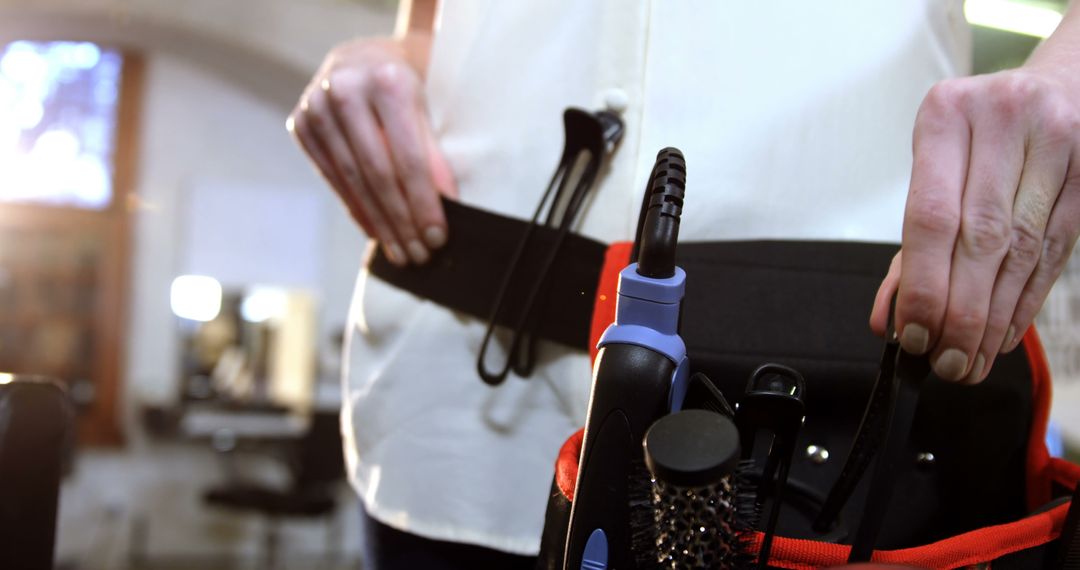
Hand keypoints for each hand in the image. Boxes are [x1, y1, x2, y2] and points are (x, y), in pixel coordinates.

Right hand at [287, 38, 456, 265]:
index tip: (438, 237)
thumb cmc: (416, 81)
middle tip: (420, 255)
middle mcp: (345, 90)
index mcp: (387, 81)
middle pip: (378, 174)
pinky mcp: (301, 123)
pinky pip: (333, 177)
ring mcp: (316, 106)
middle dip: (401, 221)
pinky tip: (376, 232)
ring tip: (401, 253)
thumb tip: (442, 213)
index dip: (424, 203)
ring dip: (379, 223)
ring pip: (353, 181)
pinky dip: (357, 208)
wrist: (369, 55)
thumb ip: (436, 154)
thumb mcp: (435, 105)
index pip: (408, 158)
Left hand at [871, 68, 1079, 382]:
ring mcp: (1056, 144)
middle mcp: (1003, 122)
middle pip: (980, 239)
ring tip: (972, 360)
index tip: (914, 332)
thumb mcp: (931, 169)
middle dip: (961, 312)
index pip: (931, 216)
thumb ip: (906, 247)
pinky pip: (1055, 252)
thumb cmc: (977, 136)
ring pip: (1022, 250)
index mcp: (947, 115)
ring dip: (994, 317)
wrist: (1055, 88)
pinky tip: (1005, 334)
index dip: (923, 284)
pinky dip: (1025, 300)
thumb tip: (887, 320)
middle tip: (945, 361)